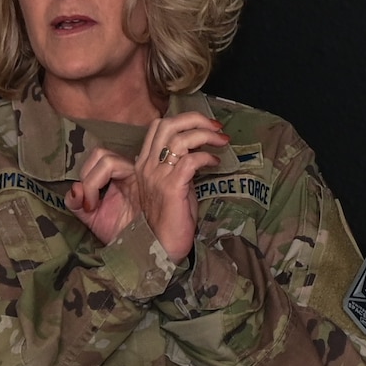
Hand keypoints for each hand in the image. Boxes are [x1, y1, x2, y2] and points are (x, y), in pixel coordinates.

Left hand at [67, 148, 137, 244]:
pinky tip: (96, 206)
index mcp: (122, 178)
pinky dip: (94, 183)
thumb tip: (74, 189)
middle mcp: (130, 173)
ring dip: (91, 181)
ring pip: (106, 159)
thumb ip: (77, 204)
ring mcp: (138, 174)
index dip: (85, 178)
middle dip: (87, 177)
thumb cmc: (125, 235)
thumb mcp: (93, 219)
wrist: (142, 250)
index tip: (86, 207)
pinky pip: (114, 166)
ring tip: (93, 205)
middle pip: (101, 154)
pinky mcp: (143, 179)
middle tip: (90, 203)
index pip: (99, 160)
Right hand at [133, 113, 227, 261]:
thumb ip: (177, 167)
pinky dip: (206, 157)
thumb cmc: (168, 218)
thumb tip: (197, 152)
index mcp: (143, 164)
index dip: (183, 120)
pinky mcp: (171, 188)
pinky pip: (190, 161)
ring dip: (205, 135)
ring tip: (222, 141)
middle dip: (195, 119)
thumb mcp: (170, 187)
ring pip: (180, 139)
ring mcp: (157, 176)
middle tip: (216, 127)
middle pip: (166, 125)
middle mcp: (146, 166)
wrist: (158, 247)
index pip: (157, 127)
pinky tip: (216, 163)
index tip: (206, 126)